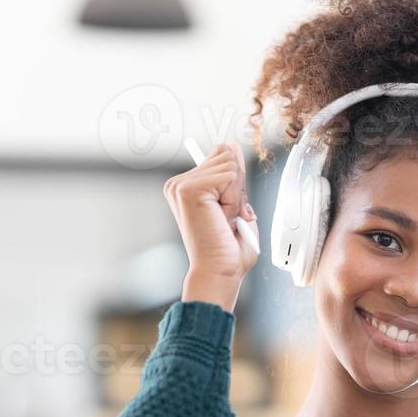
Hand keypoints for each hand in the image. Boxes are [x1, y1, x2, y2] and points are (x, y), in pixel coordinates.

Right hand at [163, 142, 258, 285]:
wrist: (220, 271)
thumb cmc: (228, 250)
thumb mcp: (236, 202)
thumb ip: (233, 174)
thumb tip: (231, 145)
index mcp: (187, 186)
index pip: (222, 157)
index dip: (235, 185)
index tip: (225, 213)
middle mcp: (179, 183)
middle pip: (227, 156)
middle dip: (237, 189)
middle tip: (226, 218)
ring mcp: (181, 185)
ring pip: (231, 165)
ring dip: (236, 196)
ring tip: (223, 220)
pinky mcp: (189, 189)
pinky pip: (230, 176)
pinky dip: (234, 200)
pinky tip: (221, 218)